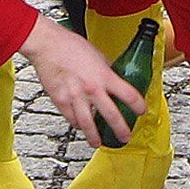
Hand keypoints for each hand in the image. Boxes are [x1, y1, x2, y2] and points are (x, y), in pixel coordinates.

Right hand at [20, 18, 143, 150]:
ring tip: (98, 143)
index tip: (141, 111)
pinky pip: (71, 119)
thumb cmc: (71, 46)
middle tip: (124, 137)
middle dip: (121, 130)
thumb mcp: (98, 56)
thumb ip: (106, 71)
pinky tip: (80, 126)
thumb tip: (113, 78)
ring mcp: (75, 97)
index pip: (129, 95)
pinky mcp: (60, 101)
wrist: (48, 45)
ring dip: (94, 137)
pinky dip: (77, 124)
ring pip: (88, 124)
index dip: (138, 106)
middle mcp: (92, 89)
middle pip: (111, 116)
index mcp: (104, 76)